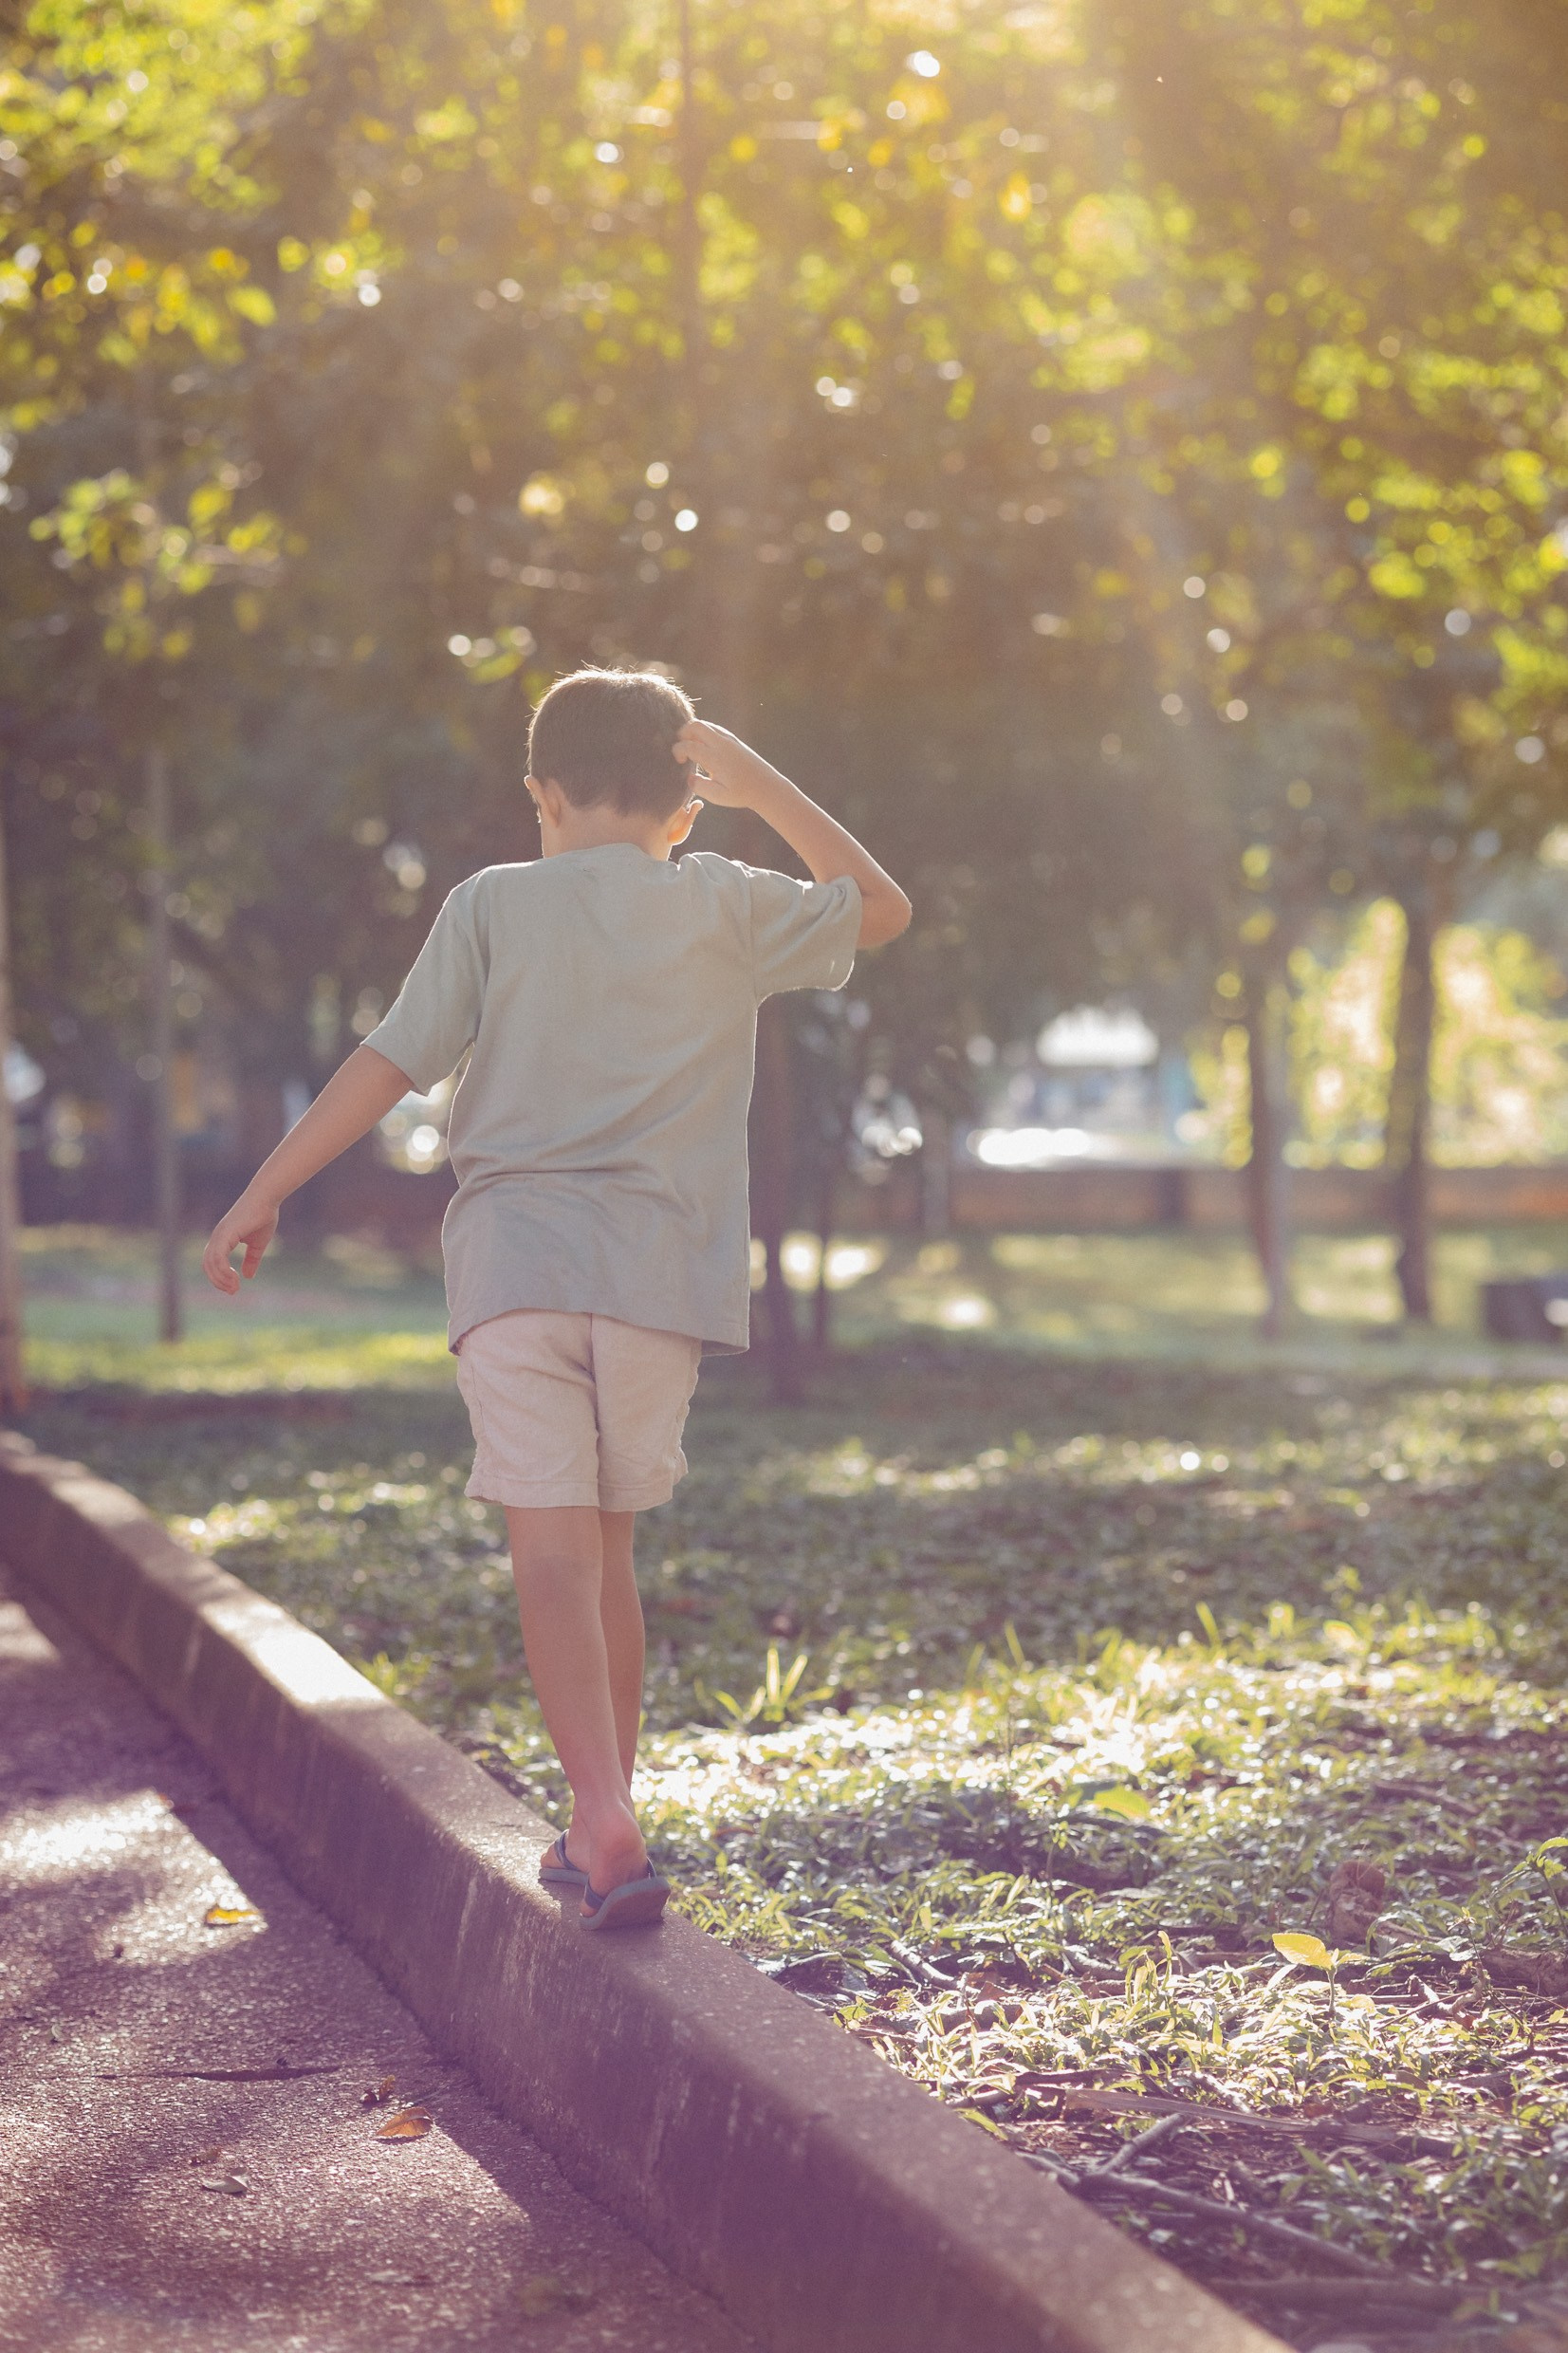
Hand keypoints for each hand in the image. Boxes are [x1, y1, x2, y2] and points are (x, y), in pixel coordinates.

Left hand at [202, 1195, 277, 1295]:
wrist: (266, 1198)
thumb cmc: (263, 1216)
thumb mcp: (258, 1244)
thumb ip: (252, 1259)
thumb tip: (248, 1276)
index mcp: (222, 1239)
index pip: (212, 1262)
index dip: (219, 1277)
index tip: (234, 1288)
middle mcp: (217, 1237)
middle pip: (207, 1265)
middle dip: (218, 1281)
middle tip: (233, 1291)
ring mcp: (219, 1235)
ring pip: (211, 1263)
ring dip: (221, 1279)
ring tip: (235, 1287)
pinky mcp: (225, 1234)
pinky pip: (218, 1258)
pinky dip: (224, 1271)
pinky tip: (236, 1277)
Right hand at [673, 719, 788, 810]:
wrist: (765, 786)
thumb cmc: (741, 793)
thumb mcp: (718, 796)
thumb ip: (699, 786)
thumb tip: (689, 776)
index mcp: (716, 758)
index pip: (689, 745)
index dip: (677, 751)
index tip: (679, 763)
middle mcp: (722, 744)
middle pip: (695, 726)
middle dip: (682, 734)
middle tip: (681, 748)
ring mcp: (729, 739)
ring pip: (705, 724)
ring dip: (693, 732)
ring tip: (691, 748)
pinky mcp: (733, 739)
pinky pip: (714, 728)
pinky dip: (704, 733)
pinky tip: (704, 748)